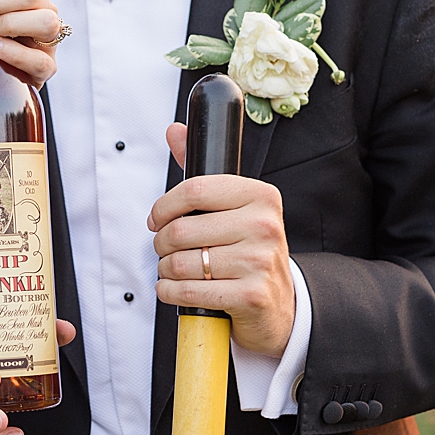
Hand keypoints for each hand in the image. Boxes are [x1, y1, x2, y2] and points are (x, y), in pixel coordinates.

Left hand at [148, 122, 295, 357]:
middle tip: (164, 249)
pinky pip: (189, 291)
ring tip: (173, 271)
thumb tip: (174, 130)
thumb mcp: (233, 209)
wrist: (279, 304)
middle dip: (160, 243)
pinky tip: (174, 289)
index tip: (156, 219)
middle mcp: (265, 225)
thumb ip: (201, 174)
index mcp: (260, 196)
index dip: (162, 207)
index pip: (193, 189)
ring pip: (181, 263)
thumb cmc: (248, 251)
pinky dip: (170, 292)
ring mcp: (260, 261)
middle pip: (180, 229)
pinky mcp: (251, 295)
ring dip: (165, 270)